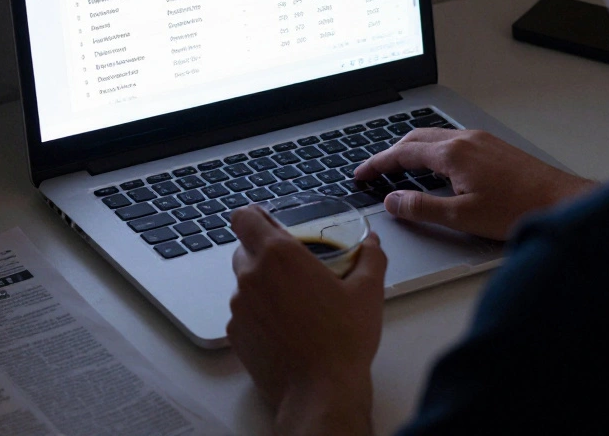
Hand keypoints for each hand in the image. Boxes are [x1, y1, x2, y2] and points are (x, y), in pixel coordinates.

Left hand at [229, 206, 386, 435]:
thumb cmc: (343, 340)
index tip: (266, 221)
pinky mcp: (235, 333)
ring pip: (243, 281)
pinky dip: (258, 313)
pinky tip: (286, 326)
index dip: (254, 216)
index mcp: (279, 255)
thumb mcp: (368, 291)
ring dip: (262, 284)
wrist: (321, 392)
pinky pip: (243, 311)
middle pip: (244, 248)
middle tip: (293, 267)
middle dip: (264, 251)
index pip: (244, 216)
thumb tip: (373, 243)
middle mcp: (251, 276)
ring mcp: (239, 306)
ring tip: (295, 302)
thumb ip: (371, 257)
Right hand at [354, 128, 596, 240]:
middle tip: (373, 172)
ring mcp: (481, 141)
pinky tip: (436, 169)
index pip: (402, 153)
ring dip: (412, 151)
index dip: (377, 164)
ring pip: (435, 138)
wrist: (561, 202)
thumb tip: (393, 202)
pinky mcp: (494, 148)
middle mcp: (466, 140)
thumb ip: (422, 208)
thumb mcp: (462, 216)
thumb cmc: (518, 209)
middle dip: (390, 154)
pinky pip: (452, 142)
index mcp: (453, 153)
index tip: (360, 174)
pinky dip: (433, 152)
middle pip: (416, 139)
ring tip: (398, 170)